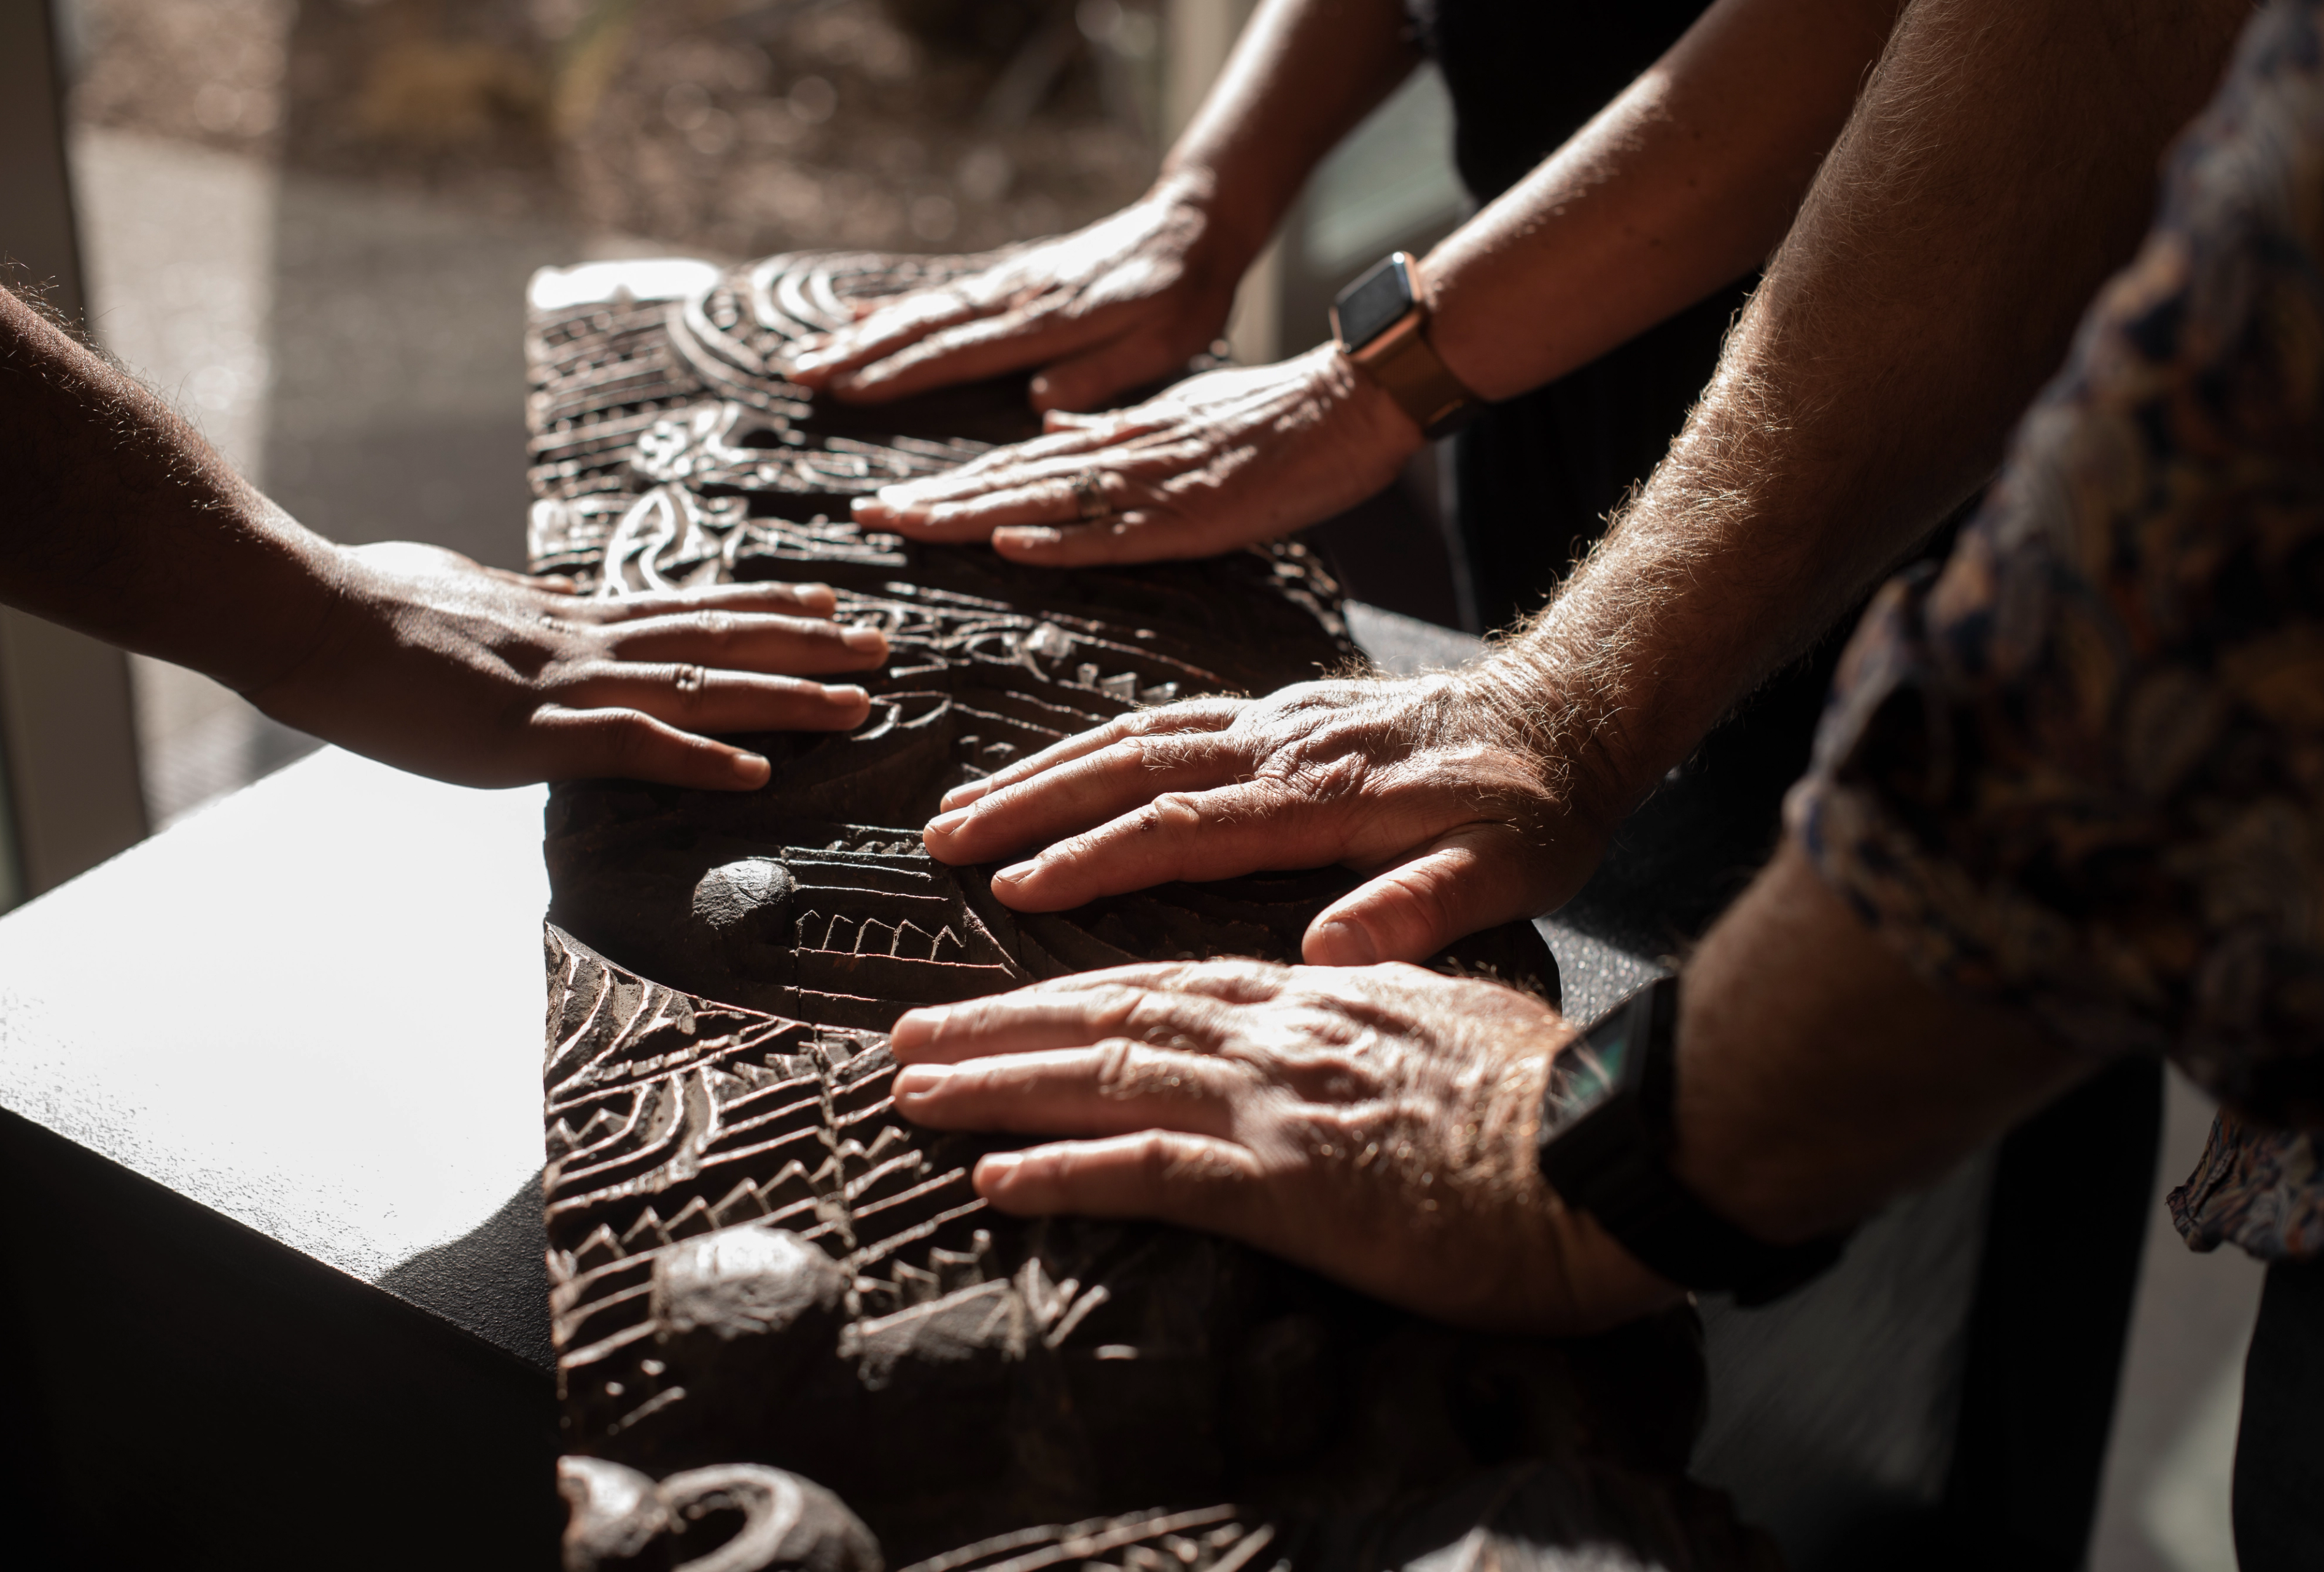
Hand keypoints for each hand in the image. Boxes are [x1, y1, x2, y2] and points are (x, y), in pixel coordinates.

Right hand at [244, 542, 888, 789]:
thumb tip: (540, 609)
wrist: (301, 612)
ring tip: (860, 701)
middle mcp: (580, 642)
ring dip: (785, 697)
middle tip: (883, 644)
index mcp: (564, 618)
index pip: (684, 608)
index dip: (759, 608)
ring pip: (698, 685)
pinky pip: (631, 746)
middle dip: (807, 646)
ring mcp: (559, 685)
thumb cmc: (363, 605)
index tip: (822, 603)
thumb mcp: (461, 598)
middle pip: (716, 638)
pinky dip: (699, 759)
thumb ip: (516, 613)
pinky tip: (759, 774)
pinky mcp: (526, 732)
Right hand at [787, 182, 1245, 411]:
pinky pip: (943, 293)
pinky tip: (860, 314)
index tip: (849, 391)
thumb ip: (1103, 372)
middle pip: (924, 326)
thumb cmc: (1183, 297)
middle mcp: (1017, 298)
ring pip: (923, 308)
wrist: (1192, 226)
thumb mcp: (1162, 345)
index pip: (961, 352)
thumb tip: (1038, 399)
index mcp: (1050, 323)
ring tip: (811, 354)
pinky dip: (897, 305)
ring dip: (864, 332)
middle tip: (800, 375)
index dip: (902, 374)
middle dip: (859, 352)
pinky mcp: (1012, 277)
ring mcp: (1009, 284)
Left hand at [847, 346, 1421, 567]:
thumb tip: (1052, 432)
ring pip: (1046, 503)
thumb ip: (1113, 429)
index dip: (948, 486)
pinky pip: (1118, 533)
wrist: (1353, 397)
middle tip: (863, 517)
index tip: (888, 502)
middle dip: (933, 502)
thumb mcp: (1179, 415)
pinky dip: (1063, 539)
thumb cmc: (1275, 415)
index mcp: (1119, 441)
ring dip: (971, 516)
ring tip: (905, 526)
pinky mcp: (1198, 514)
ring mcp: (1156, 486)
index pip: (1015, 467)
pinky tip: (1010, 545)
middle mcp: (1123, 459)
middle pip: (1010, 483)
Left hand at [890, 960, 1674, 1332]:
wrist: (1613, 1155)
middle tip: (906, 1038)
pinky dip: (1066, 1173)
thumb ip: (1392, 986)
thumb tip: (1349, 974)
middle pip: (1111, 1015)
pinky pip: (1152, 1173)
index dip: (1070, 989)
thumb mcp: (1466, 1011)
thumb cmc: (1555, 1100)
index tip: (1001, 1000)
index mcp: (1321, 994)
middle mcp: (1283, 1034)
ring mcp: (1281, 1105)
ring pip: (1108, 1077)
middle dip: (998, 1025)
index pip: (1168, 981)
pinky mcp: (1292, 1185)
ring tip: (913, 1093)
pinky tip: (996, 1181)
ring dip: (998, 1085)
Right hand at [921, 674, 1610, 962]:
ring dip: (1043, 770)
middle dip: (1028, 803)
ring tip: (964, 806)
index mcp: (1324, 797)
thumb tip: (1327, 951)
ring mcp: (1277, 720)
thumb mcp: (1509, 872)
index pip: (1184, 826)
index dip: (1095, 857)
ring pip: (1135, 736)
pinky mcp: (1281, 710)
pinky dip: (1093, 745)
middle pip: (1130, 767)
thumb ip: (1421, 908)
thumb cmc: (1540, 809)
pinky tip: (1057, 771)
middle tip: (940, 840)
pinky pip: (1165, 721)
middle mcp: (1283, 746)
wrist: (1572, 709)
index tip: (1015, 889)